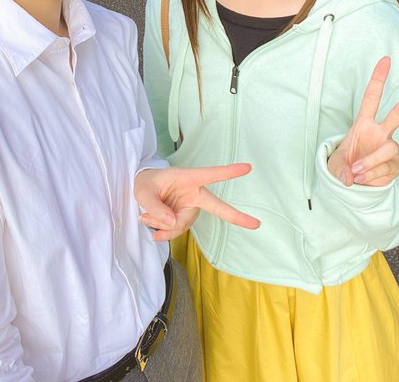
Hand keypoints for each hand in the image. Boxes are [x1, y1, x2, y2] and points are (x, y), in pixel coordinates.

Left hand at [134, 163, 259, 240]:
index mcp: (188, 178)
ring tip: (146, 216)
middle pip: (216, 206)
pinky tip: (152, 229)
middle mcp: (194, 193)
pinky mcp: (184, 218)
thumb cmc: (146, 183)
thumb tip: (172, 222)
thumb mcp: (143, 191)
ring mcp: (191, 208)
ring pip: (181, 225)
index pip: (211, 174)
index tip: (247, 167)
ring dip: (162, 225)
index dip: (228, 171)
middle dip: (236, 216)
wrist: (142, 190)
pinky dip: (163, 232)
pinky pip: (176, 231)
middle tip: (256, 224)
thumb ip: (155, 206)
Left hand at [327, 57, 398, 186]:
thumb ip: (341, 170)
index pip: (371, 98)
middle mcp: (379, 133)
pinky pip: (386, 167)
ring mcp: (388, 149)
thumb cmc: (343, 167)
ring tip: (356, 171)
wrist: (351, 185)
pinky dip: (372, 174)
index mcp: (363, 124)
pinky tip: (362, 179)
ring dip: (371, 161)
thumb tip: (350, 176)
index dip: (378, 80)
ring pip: (389, 148)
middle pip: (396, 116)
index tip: (385, 60)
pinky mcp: (394, 165)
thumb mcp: (335, 165)